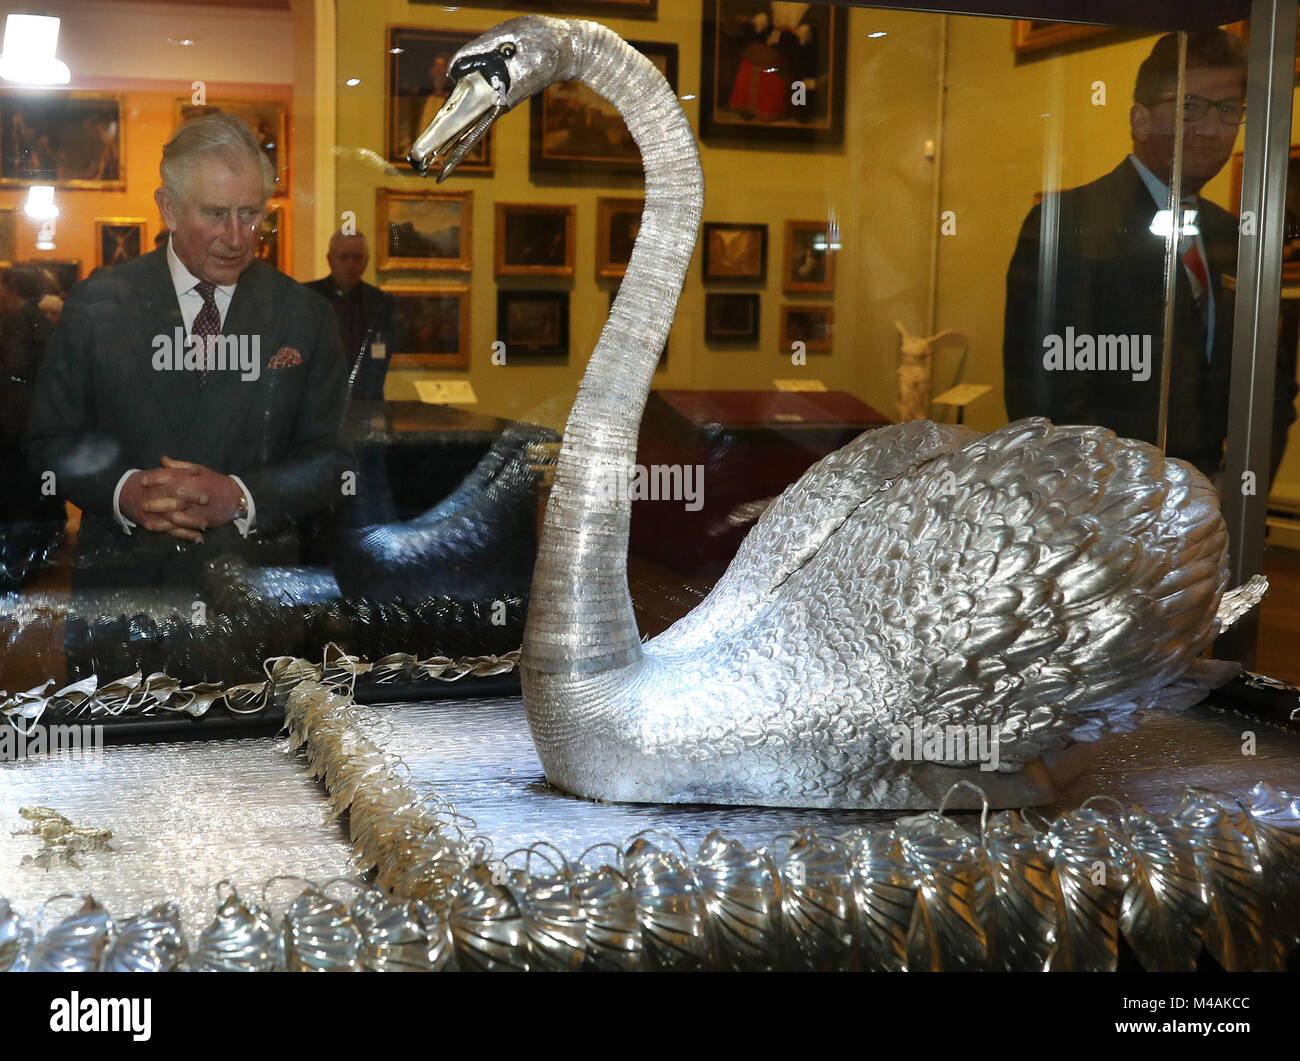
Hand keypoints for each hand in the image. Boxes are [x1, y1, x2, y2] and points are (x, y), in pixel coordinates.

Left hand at [119, 457, 244, 540]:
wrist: (235, 498)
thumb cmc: (216, 482)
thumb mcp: (200, 470)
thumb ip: (180, 466)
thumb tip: (163, 460)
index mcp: (190, 479)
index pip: (168, 477)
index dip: (154, 479)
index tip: (142, 481)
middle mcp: (191, 493)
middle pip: (169, 496)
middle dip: (154, 500)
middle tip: (141, 503)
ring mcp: (195, 508)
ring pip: (174, 513)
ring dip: (159, 517)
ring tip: (145, 519)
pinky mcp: (199, 520)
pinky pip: (182, 526)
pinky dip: (169, 529)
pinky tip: (159, 529)